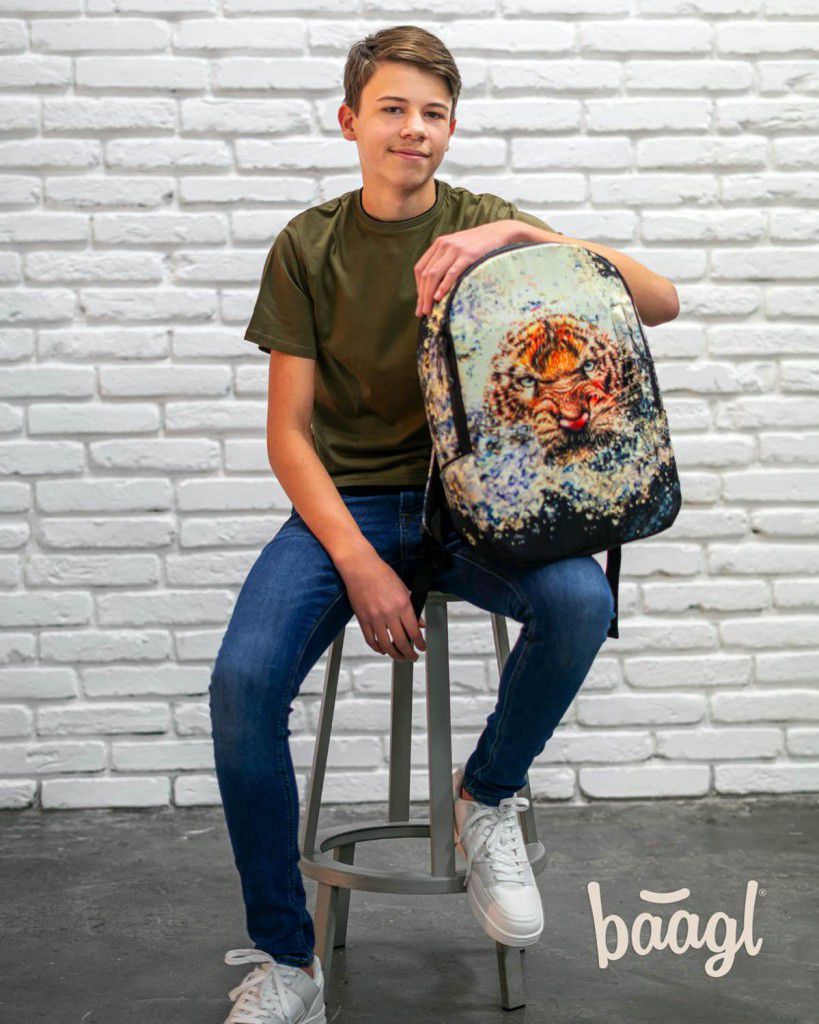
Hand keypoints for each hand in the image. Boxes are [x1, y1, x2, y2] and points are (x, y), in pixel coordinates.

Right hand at [337, 547, 425, 661]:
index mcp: (402, 604)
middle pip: (401, 642)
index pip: (414, 631)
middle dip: (409, 653)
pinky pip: (370, 639)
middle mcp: (389, 613)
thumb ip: (412, 608)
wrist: (360, 567)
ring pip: (385, 644)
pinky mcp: (363, 619)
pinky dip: (377, 647)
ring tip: (399, 657)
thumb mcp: (403, 588)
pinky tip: (381, 649)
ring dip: (394, 654)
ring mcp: (374, 618)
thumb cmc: (380, 573)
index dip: (420, 643)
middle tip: (412, 657)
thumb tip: (419, 623)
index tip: (422, 648)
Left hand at [414, 220, 520, 317]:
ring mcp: (455, 249)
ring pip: (434, 274)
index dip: (418, 288)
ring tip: (429, 310)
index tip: (420, 303)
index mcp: (439, 244)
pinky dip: (443, 286)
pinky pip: (451, 272)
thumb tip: (436, 286)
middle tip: (422, 312)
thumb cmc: (478, 245)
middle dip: (422, 296)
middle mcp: (443, 245)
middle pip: (425, 274)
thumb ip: (445, 261)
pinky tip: (439, 297)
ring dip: (429, 294)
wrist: (499, 233)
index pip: (420, 269)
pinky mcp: (468, 255)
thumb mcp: (457, 249)